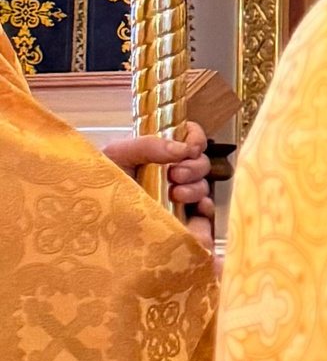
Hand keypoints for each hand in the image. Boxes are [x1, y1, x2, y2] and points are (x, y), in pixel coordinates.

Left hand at [105, 124, 213, 240]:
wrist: (86, 223)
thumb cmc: (96, 184)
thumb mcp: (116, 155)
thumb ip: (148, 145)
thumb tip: (185, 149)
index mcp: (156, 152)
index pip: (187, 136)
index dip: (195, 138)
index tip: (190, 148)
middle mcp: (169, 173)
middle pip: (201, 161)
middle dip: (194, 166)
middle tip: (175, 175)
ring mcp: (176, 198)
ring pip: (204, 186)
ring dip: (195, 188)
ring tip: (175, 195)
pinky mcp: (182, 221)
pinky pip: (206, 213)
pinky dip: (206, 208)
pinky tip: (195, 209)